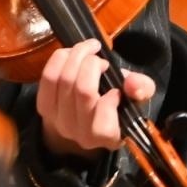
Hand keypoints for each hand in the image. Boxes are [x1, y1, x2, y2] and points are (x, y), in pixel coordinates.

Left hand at [36, 38, 155, 157]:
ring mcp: (59, 122)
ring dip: (77, 55)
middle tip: (101, 59)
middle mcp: (81, 134)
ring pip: (64, 79)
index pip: (104, 119)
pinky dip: (61, 58)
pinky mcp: (43, 108)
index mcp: (108, 136)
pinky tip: (72, 54)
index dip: (112, 94)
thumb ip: (142, 88)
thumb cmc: (115, 105)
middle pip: (82, 90)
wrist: (85, 117)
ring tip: (88, 50)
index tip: (117, 88)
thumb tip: (132, 82)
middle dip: (93, 63)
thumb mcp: (135, 98)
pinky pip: (48, 77)